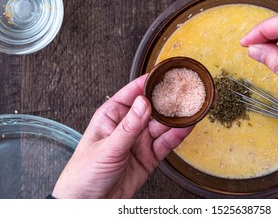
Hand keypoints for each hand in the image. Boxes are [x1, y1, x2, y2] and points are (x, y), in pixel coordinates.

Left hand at [52, 74, 192, 198]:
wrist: (88, 206)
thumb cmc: (83, 174)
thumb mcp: (107, 148)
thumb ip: (129, 127)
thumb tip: (144, 103)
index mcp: (111, 116)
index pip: (133, 92)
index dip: (150, 82)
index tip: (166, 74)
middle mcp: (128, 126)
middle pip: (153, 108)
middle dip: (169, 100)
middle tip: (185, 91)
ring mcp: (139, 141)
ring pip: (162, 125)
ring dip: (177, 117)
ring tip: (191, 107)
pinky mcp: (149, 157)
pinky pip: (166, 143)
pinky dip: (177, 135)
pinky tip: (186, 126)